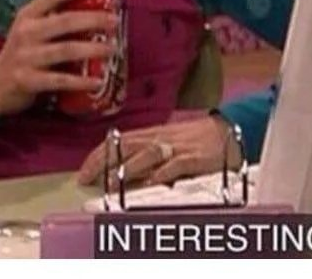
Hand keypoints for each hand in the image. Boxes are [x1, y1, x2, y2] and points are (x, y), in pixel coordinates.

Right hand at [0, 0, 117, 115]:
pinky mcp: (28, 80)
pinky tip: (97, 81)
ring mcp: (26, 56)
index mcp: (29, 14)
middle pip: (65, 21)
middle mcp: (26, 32)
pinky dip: (81, 81)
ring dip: (92, 49)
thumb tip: (99, 6)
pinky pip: (59, 80)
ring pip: (65, 50)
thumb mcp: (33, 27)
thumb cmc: (25, 50)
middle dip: (93, 19)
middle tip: (114, 21)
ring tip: (112, 49)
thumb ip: (56, 16)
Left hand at [78, 115, 239, 187]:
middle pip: (128, 145)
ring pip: (149, 153)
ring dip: (128, 166)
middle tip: (86, 177)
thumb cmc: (195, 138)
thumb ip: (147, 151)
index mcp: (153, 133)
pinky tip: (151, 182)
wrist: (229, 129)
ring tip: (111, 180)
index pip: (120, 141)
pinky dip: (163, 172)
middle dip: (105, 160)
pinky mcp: (195, 157)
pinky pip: (177, 164)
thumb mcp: (168, 140)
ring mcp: (178, 146)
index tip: (83, 170)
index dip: (100, 154)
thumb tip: (122, 167)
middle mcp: (162, 137)